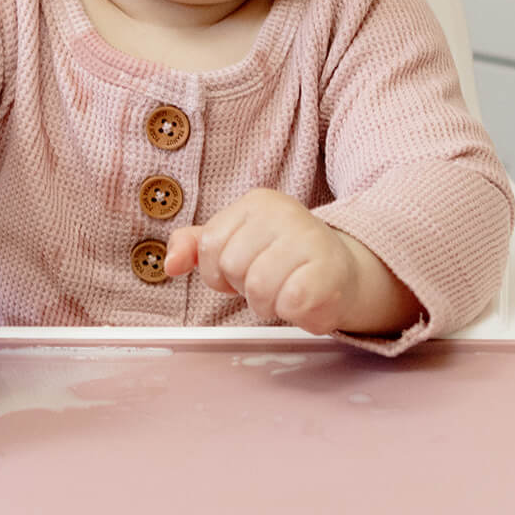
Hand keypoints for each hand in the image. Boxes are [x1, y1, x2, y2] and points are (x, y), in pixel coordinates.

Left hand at [164, 189, 419, 335]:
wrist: (344, 272)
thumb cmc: (281, 259)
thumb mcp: (235, 242)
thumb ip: (195, 246)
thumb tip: (170, 265)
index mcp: (257, 202)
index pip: (210, 246)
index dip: (219, 271)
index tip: (243, 270)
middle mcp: (285, 213)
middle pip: (233, 268)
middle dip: (245, 288)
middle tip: (271, 281)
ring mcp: (310, 240)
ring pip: (259, 289)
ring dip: (269, 304)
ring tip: (287, 292)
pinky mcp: (329, 272)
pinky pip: (289, 304)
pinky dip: (293, 312)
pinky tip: (306, 299)